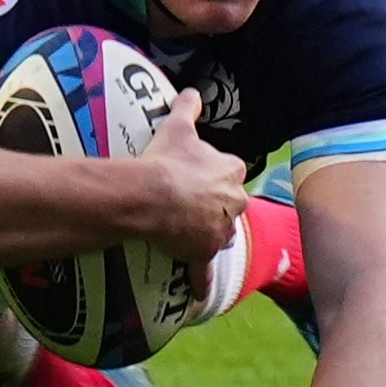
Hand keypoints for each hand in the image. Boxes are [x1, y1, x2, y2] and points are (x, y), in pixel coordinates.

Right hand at [138, 87, 246, 296]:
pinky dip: (201, 282)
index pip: (230, 171)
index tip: (198, 173)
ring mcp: (218, 231)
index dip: (214, 173)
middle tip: (188, 203)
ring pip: (218, 235)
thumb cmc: (168, 159)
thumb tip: (192, 90)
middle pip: (228, 205)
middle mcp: (232, 203)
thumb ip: (188, 106)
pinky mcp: (202, 253)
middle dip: (214, 206)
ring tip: (185, 234)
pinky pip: (202, 271)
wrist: (153, 195)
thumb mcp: (178, 127)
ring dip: (207, 236)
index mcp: (230, 171)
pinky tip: (199, 296)